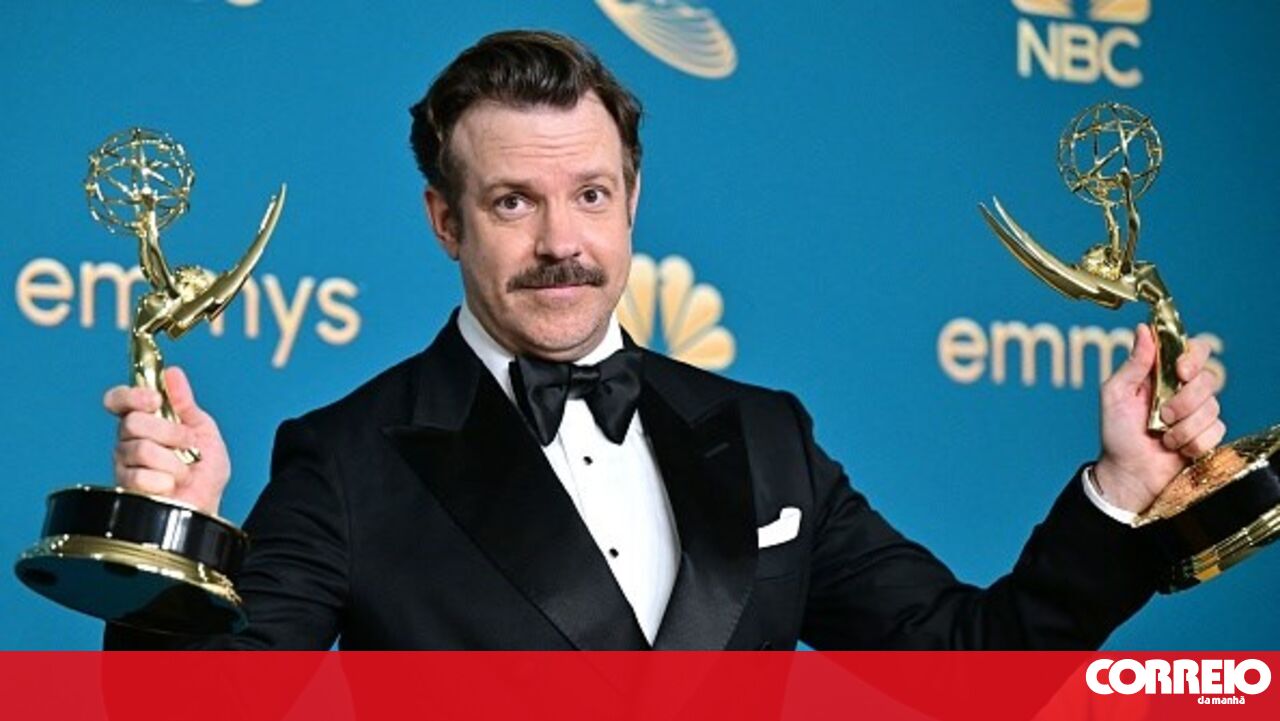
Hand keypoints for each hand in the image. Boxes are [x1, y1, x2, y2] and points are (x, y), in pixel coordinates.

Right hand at [103, 366, 230, 515]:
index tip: (155, 399)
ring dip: (174, 461)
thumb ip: (184, 402)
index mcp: (146, 422)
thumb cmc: (204, 471)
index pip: (118, 400)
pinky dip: (166, 481)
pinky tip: (171, 486)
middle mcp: (129, 440)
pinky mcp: (126, 489)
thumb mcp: (203, 429)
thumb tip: (172, 373)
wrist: (207, 503)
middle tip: (187, 446)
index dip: (131, 395)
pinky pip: (141, 476)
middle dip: (170, 433)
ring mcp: (124, 465)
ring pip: (141, 449)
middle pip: (133, 422)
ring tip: (183, 471)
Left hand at [1094, 324, 1225, 512]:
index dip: (1193, 356)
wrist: (1127, 473)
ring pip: (1213, 408)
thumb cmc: (1117, 433)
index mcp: (1164, 375)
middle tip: (1163, 414)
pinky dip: (1192, 443)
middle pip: (1209, 378)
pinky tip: (1176, 449)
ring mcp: (1199, 414)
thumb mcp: (1115, 394)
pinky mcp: (1208, 436)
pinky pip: (1216, 431)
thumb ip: (1133, 364)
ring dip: (1184, 426)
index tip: (1181, 371)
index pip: (1194, 350)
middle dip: (1185, 400)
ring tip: (1163, 436)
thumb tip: (1143, 329)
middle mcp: (1185, 391)